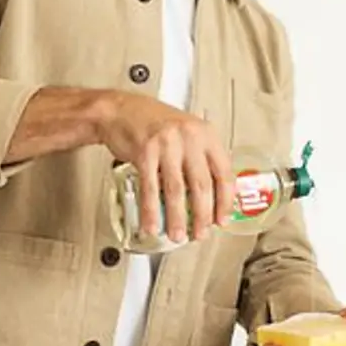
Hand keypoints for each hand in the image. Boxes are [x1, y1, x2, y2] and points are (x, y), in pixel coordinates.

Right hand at [97, 92, 234, 243]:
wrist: (120, 110)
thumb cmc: (155, 124)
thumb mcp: (187, 135)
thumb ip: (200, 161)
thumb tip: (211, 199)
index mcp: (206, 135)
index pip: (224, 173)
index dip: (224, 201)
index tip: (222, 220)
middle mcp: (190, 137)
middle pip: (201, 185)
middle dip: (202, 215)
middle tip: (200, 233)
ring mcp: (167, 144)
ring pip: (176, 189)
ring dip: (177, 217)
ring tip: (177, 234)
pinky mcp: (145, 151)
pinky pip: (150, 187)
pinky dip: (151, 210)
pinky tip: (152, 224)